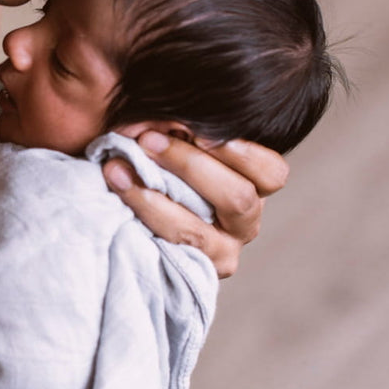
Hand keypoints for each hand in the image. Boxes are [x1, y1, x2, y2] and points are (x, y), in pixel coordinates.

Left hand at [102, 128, 287, 277]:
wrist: (132, 207)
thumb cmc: (162, 156)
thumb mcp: (179, 138)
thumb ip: (178, 125)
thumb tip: (153, 118)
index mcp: (255, 186)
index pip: (271, 173)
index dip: (240, 151)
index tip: (197, 130)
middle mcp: (244, 223)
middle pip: (238, 198)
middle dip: (189, 165)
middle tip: (147, 140)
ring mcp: (219, 252)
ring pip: (195, 231)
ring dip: (152, 197)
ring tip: (117, 167)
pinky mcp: (188, 271)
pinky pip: (167, 249)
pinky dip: (139, 217)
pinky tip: (117, 190)